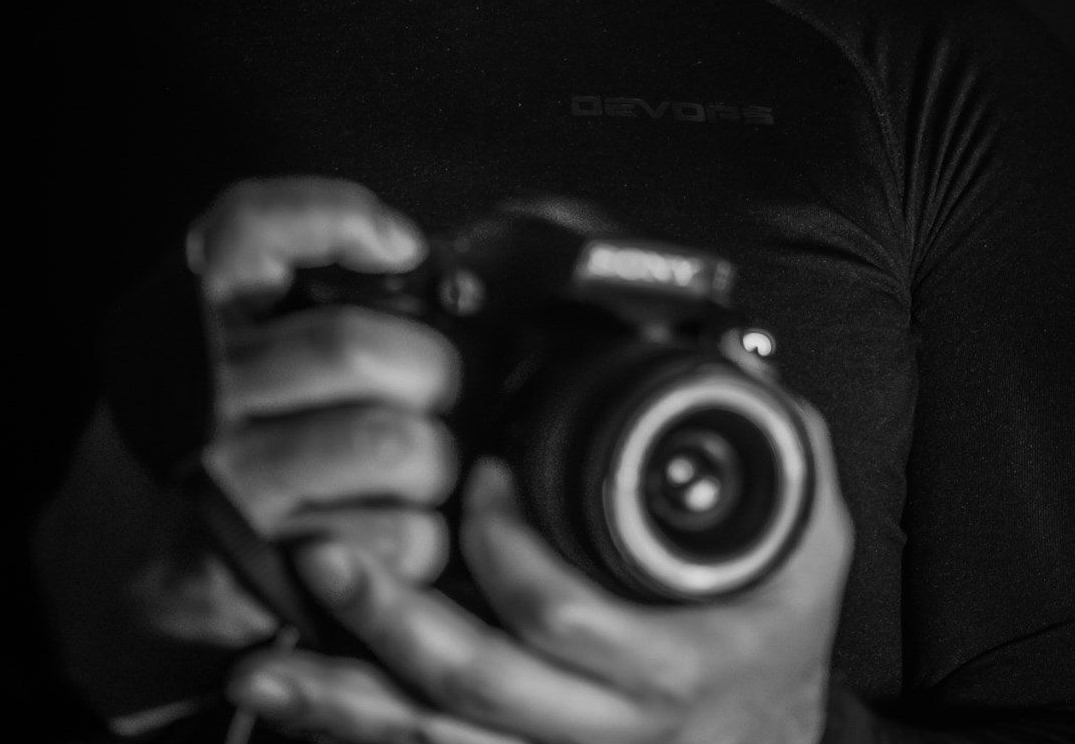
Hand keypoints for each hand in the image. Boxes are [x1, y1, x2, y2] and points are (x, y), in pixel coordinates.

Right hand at [32, 177, 459, 722]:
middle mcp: (190, 392)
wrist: (126, 565)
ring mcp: (207, 483)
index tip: (405, 248)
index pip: (252, 227)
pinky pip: (388, 537)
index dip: (339, 218)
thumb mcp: (242, 340)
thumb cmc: (231, 429)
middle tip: (434, 392)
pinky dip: (419, 538)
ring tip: (417, 469)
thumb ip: (316, 291)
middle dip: (432, 369)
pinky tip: (387, 534)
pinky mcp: (231, 571)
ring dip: (433, 460)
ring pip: (388, 442)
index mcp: (189, 316)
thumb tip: (419, 259)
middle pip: (354, 347)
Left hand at [226, 414, 853, 743]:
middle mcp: (607, 726)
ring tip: (267, 662)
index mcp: (669, 659)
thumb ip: (781, 446)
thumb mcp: (807, 537)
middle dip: (391, 623)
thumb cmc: (780, 631)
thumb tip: (735, 368)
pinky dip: (356, 740)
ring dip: (346, 703)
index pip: (566, 615)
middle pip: (477, 687)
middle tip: (325, 556)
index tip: (480, 480)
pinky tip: (292, 706)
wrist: (772, 729)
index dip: (509, 551)